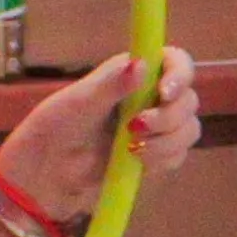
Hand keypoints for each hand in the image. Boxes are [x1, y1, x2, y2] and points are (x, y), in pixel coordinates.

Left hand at [0, 48, 185, 221]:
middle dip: (169, 116)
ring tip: (132, 149)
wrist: (47, 173)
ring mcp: (156, 128)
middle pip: (188, 99)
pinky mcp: (156, 155)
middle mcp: (151, 97)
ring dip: (167, 141)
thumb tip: (141, 64)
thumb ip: (112, 85)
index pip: (176, 62)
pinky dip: (162, 159)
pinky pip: (178, 155)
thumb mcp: (81, 103)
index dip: (180, 75)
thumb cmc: (57, 127)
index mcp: (134, 73)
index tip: (166, 93)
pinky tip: (136, 161)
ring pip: (188, 129)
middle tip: (135, 127)